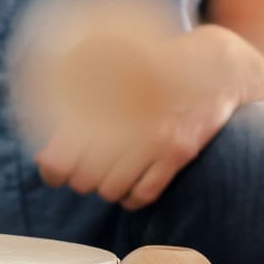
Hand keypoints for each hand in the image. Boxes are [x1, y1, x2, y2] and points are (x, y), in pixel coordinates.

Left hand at [12, 0, 261, 207]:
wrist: (218, 66)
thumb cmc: (160, 68)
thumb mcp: (114, 72)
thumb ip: (77, 105)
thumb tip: (46, 156)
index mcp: (100, 100)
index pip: (59, 157)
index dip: (54, 170)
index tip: (59, 169)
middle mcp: (124, 121)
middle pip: (84, 179)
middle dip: (84, 179)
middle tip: (92, 170)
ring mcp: (154, 138)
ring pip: (112, 189)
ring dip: (110, 188)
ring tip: (116, 175)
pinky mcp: (180, 151)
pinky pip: (144, 194)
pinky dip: (134, 197)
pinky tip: (135, 185)